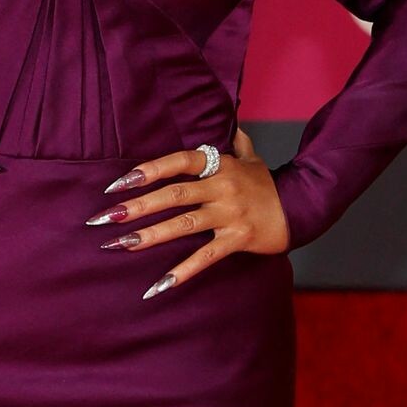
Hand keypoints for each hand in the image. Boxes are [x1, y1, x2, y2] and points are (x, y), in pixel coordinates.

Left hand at [86, 126, 290, 297]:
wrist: (301, 209)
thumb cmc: (267, 184)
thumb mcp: (251, 156)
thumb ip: (234, 139)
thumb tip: (227, 121)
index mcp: (219, 165)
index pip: (178, 162)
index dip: (147, 171)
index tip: (116, 184)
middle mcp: (222, 187)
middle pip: (173, 195)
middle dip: (136, 206)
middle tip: (105, 218)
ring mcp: (229, 214)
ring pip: (184, 225)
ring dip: (149, 235)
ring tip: (121, 243)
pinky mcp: (237, 239)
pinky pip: (206, 257)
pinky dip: (182, 272)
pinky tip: (158, 285)